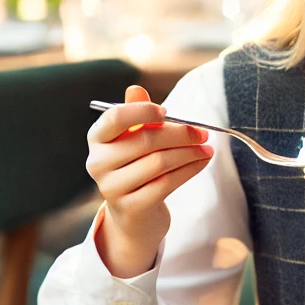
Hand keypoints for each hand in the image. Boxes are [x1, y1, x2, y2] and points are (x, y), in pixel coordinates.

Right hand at [87, 84, 213, 277]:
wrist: (135, 215)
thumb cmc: (138, 166)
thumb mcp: (136, 138)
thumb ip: (137, 114)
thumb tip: (135, 89)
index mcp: (97, 139)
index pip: (115, 118)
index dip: (143, 111)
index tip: (167, 112)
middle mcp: (98, 162)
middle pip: (146, 140)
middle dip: (181, 134)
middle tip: (204, 133)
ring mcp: (112, 187)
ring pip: (159, 162)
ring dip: (190, 153)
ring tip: (207, 149)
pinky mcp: (131, 207)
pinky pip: (167, 183)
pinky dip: (190, 169)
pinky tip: (202, 162)